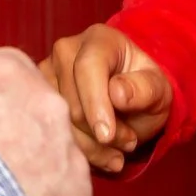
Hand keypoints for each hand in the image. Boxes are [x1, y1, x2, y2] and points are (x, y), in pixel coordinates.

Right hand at [40, 24, 171, 175]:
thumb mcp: (159, 90)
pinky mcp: (37, 97)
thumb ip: (144, 90)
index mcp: (98, 40)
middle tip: (129, 143)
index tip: (108, 136)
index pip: (87, 68)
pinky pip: (52, 131)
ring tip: (118, 153)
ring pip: (59, 121)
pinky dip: (79, 151)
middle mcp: (65, 51)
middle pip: (71, 102)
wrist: (129, 96)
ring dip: (91, 147)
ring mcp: (46, 73)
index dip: (95, 103)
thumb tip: (117, 93)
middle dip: (101, 134)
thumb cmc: (143, 89)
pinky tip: (101, 155)